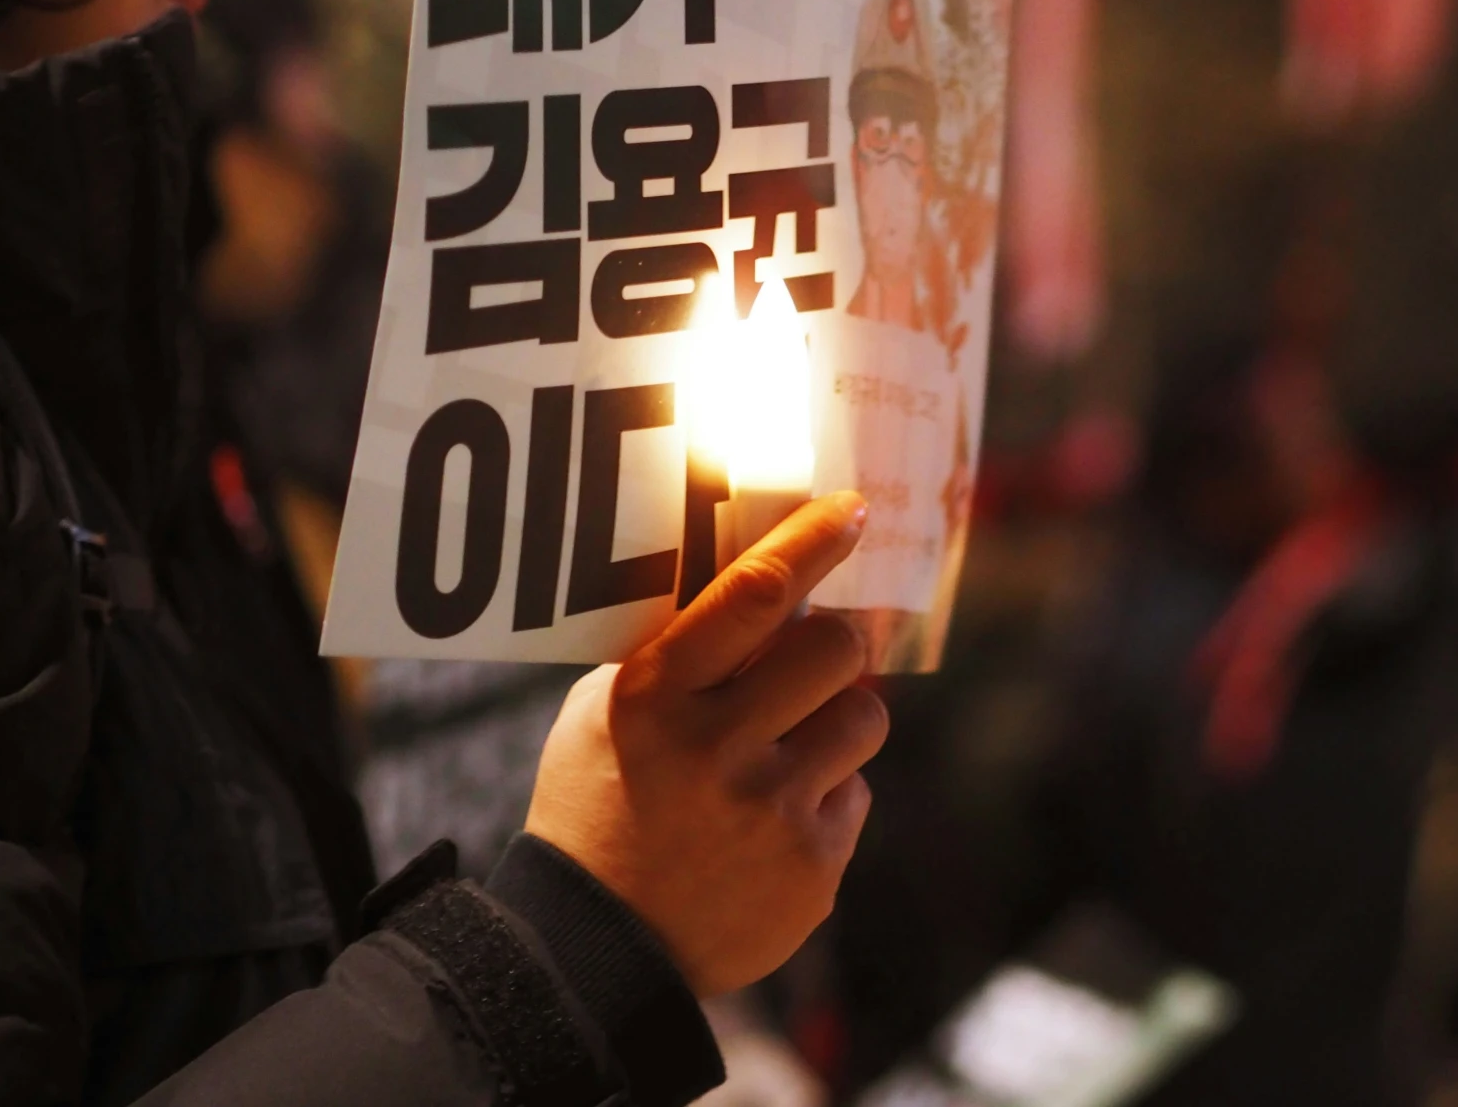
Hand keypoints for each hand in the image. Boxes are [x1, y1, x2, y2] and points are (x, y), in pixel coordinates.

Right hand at [524, 492, 887, 995]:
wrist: (593, 948)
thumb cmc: (597, 807)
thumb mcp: (605, 713)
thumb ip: (674, 652)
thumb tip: (762, 585)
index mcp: (657, 698)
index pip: (754, 593)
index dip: (814, 541)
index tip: (853, 509)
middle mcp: (719, 749)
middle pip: (836, 649)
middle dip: (834, 644)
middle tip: (813, 658)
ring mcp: (772, 812)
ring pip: (865, 720)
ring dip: (838, 721)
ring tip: (789, 749)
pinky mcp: (812, 868)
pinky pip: (855, 796)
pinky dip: (823, 800)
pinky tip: (770, 825)